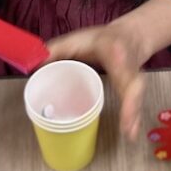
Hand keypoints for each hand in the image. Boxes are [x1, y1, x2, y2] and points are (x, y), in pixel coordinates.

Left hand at [46, 17, 148, 141]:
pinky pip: (136, 103)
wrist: (130, 36)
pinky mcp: (137, 86)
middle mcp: (128, 65)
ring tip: (129, 134)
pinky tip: (130, 134)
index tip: (120, 92)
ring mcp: (135, 76)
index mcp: (113, 52)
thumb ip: (57, 49)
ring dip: (133, 116)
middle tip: (127, 128)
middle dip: (130, 106)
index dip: (119, 79)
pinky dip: (134, 118)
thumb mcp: (79, 39)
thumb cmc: (101, 39)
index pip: (118, 66)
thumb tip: (33, 64)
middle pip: (132, 86)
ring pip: (137, 96)